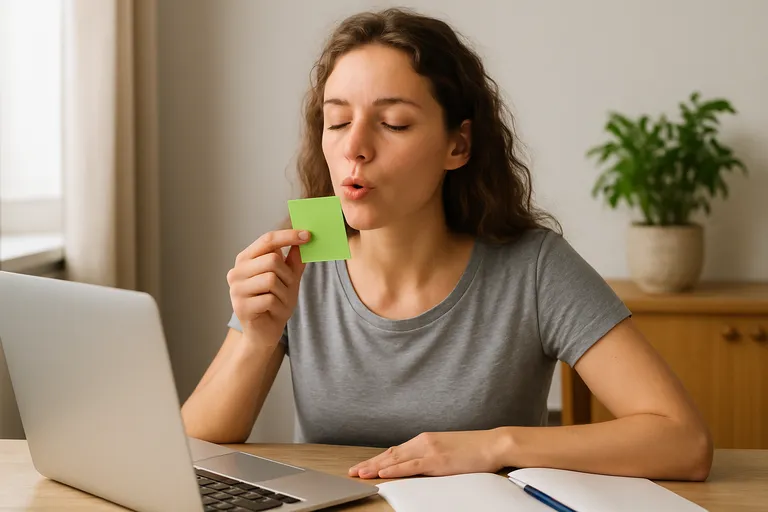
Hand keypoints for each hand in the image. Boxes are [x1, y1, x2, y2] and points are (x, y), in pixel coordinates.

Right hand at [227, 229, 309, 344]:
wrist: (264, 333)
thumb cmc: (275, 302)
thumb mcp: (288, 278)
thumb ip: (294, 259)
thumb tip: (304, 236)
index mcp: (246, 259)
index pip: (267, 240)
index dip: (288, 236)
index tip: (307, 235)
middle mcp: (236, 272)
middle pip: (272, 260)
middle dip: (287, 274)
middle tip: (288, 287)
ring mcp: (236, 290)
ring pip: (271, 279)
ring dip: (284, 292)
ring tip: (280, 300)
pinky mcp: (241, 307)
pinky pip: (270, 299)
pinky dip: (279, 306)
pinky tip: (274, 311)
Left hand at [348, 430, 506, 478]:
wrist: (492, 444)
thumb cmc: (474, 449)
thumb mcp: (447, 450)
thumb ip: (431, 455)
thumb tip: (419, 464)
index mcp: (425, 439)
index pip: (395, 451)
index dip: (377, 459)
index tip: (363, 465)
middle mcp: (423, 442)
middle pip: (390, 454)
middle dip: (369, 463)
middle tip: (353, 471)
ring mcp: (429, 450)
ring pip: (395, 459)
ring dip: (375, 467)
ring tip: (360, 473)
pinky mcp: (436, 461)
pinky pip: (410, 466)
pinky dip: (394, 470)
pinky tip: (382, 473)